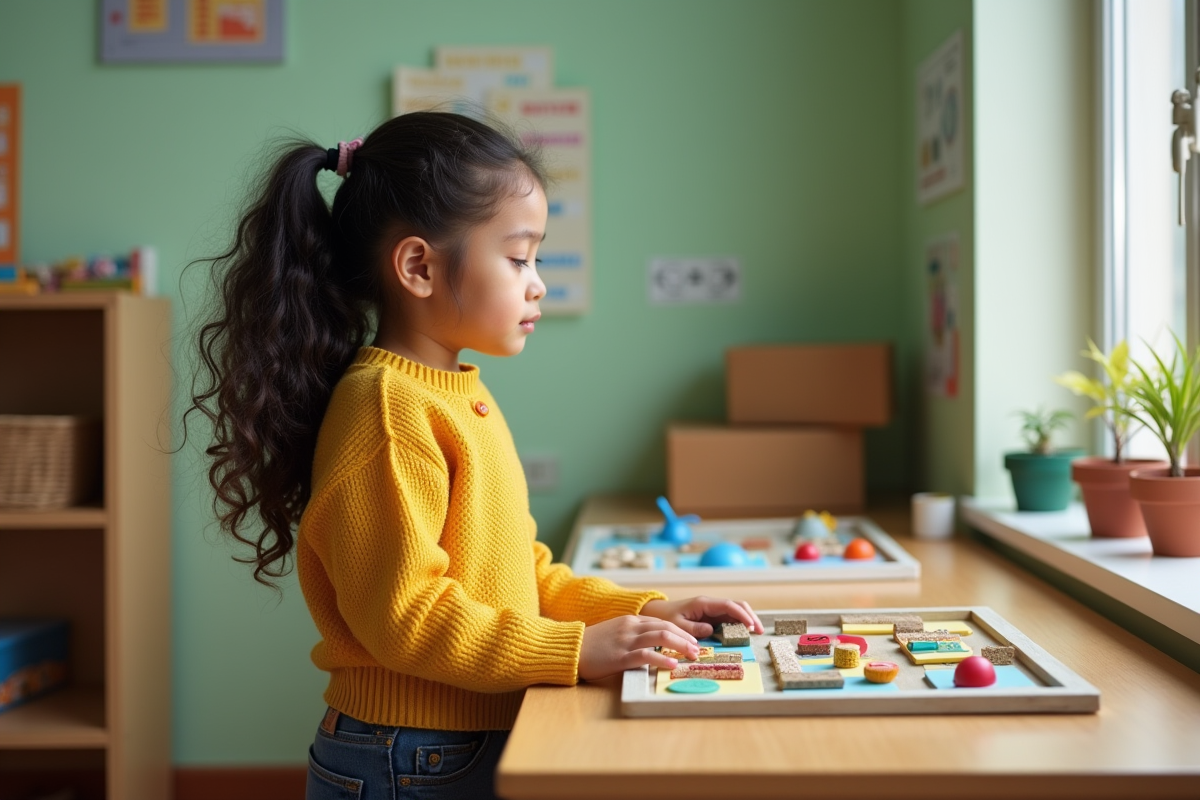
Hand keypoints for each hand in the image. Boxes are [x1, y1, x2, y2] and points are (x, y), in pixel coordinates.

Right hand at [578, 615, 698, 680]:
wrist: (571, 649)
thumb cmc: (592, 644)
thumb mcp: (615, 632)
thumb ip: (633, 634)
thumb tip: (653, 644)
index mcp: (631, 621)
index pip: (662, 622)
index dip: (680, 631)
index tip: (692, 641)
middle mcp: (631, 627)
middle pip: (666, 627)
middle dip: (685, 638)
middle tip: (697, 649)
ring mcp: (626, 641)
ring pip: (661, 638)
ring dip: (680, 646)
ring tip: (692, 655)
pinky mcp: (620, 657)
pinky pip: (646, 656)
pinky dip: (662, 659)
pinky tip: (672, 665)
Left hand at [639, 596, 763, 638]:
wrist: (659, 613)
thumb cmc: (666, 618)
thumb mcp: (677, 625)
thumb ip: (693, 628)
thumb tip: (711, 631)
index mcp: (703, 603)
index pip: (728, 606)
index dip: (741, 615)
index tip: (751, 626)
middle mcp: (710, 605)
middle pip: (736, 606)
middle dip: (750, 616)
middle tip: (760, 631)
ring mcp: (712, 610)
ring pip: (735, 611)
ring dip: (747, 620)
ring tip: (757, 632)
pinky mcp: (712, 617)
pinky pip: (729, 618)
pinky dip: (739, 624)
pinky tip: (745, 633)